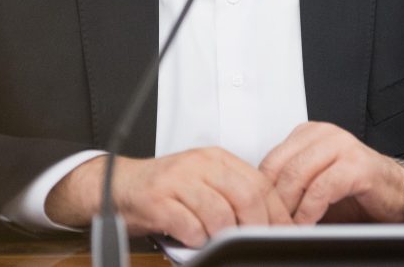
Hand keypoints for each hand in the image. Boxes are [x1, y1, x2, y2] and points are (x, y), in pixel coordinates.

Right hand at [45, 148, 292, 247]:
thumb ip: (232, 195)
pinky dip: (196, 239)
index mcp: (216, 159)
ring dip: (223, 236)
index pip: (260, 183)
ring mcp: (178, 180)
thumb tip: (269, 221)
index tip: (283, 232)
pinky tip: (193, 239)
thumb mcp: (203, 182)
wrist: (119, 185)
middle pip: (245, 196)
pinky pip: (189, 226)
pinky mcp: (158, 200)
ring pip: (219, 213)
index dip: (276, 212)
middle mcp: (199, 164)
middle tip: (255, 243)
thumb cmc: (165, 189)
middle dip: (256, 226)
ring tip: (217, 242)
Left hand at [259, 121, 403, 224]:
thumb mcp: (312, 184)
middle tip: (270, 226)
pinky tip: (308, 224)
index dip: (262, 192)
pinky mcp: (358, 165)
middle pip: (280, 168)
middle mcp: (323, 134)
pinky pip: (322, 189)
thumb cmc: (355, 191)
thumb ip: (288, 187)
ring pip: (297, 175)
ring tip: (287, 228)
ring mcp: (342, 145)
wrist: (396, 193)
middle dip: (273, 203)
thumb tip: (258, 207)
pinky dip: (310, 211)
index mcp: (308, 134)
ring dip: (289, 208)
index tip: (260, 215)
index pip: (270, 160)